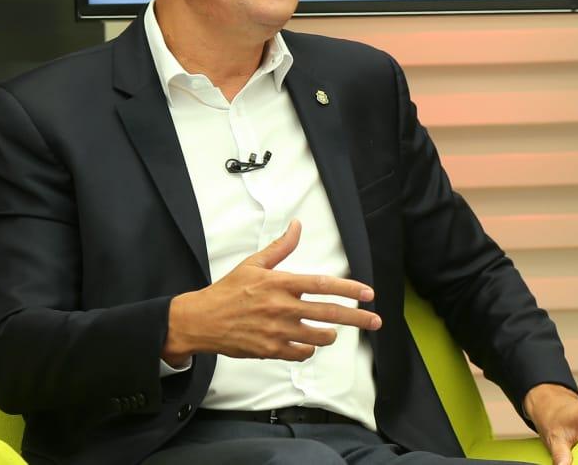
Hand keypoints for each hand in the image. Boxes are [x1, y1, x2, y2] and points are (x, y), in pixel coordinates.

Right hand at [162, 220, 379, 363]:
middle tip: (376, 321)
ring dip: (330, 334)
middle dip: (357, 317)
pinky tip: (306, 342)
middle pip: (329, 313)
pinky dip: (308, 348)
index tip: (368, 293)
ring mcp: (277, 331)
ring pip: (318, 336)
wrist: (201, 320)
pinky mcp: (270, 350)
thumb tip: (297, 226)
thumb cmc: (228, 291)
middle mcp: (282, 308)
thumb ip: (280, 247)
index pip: (323, 285)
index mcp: (280, 283)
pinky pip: (301, 353)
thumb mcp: (254, 264)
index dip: (349, 289)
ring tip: (332, 331)